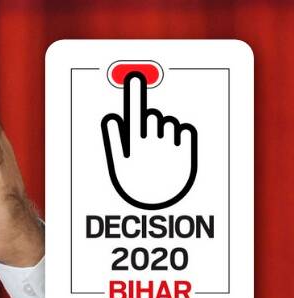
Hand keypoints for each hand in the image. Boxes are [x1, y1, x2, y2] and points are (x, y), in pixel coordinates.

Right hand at [101, 71, 196, 209]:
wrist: (157, 221)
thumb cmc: (133, 196)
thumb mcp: (115, 170)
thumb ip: (114, 140)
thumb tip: (114, 118)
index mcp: (125, 149)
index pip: (126, 110)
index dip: (129, 88)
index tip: (131, 72)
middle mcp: (146, 147)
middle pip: (149, 113)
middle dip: (145, 113)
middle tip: (140, 110)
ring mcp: (168, 150)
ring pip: (167, 121)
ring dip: (163, 128)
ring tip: (156, 149)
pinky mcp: (187, 155)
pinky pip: (186, 132)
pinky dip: (183, 136)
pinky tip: (174, 150)